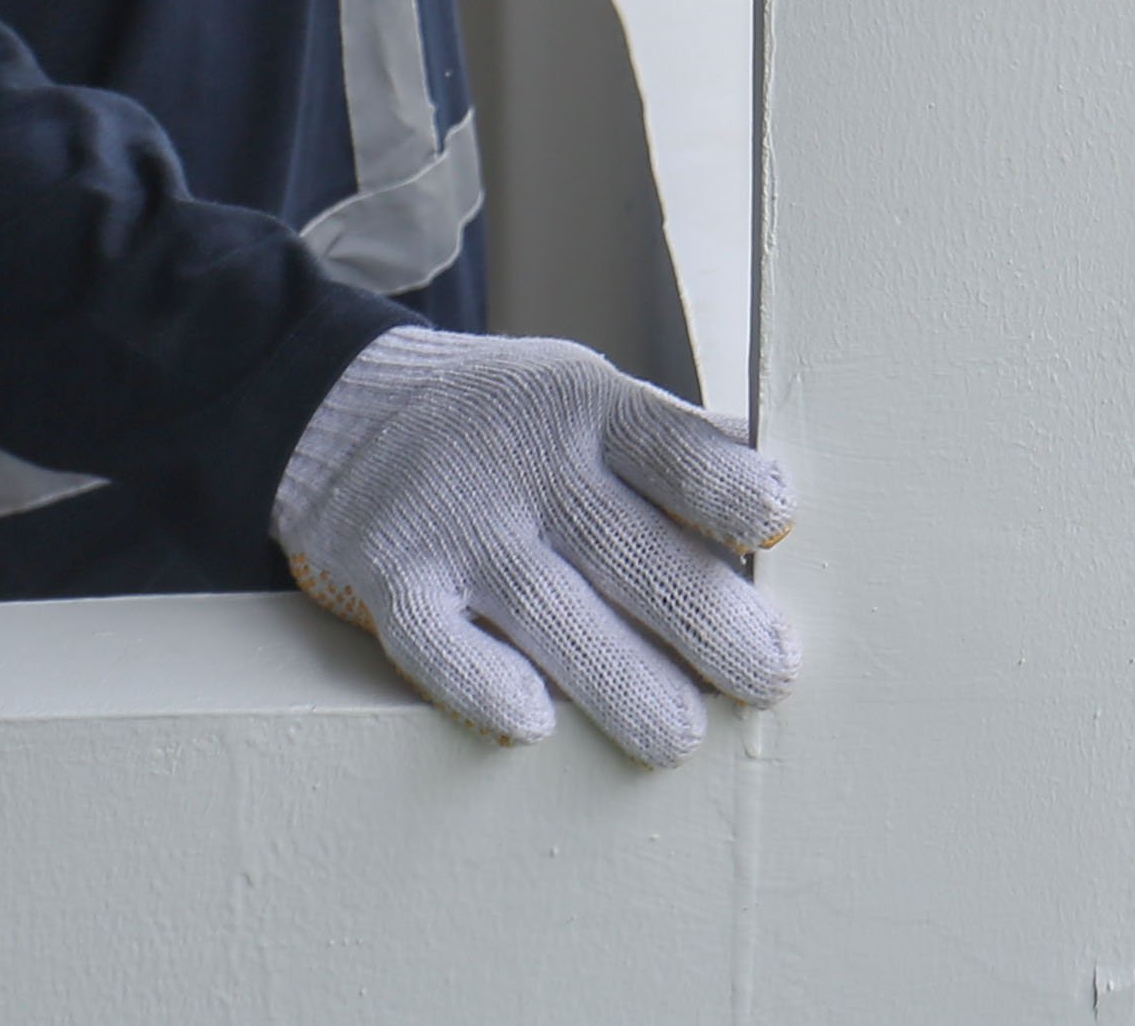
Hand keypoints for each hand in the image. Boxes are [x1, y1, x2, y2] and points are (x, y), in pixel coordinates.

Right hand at [274, 326, 798, 763]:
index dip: (734, 493)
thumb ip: (681, 449)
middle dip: (709, 623)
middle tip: (768, 677)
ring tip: (681, 735)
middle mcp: (527, 464)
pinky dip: (483, 685)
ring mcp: (455, 525)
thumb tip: (787, 507)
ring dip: (624, 682)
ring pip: (551, 613)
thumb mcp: (593, 399)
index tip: (780, 531)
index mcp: (591, 409)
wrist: (346, 412)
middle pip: (631, 550)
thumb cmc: (511, 426)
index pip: (676, 448)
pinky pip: (437, 645)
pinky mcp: (392, 581)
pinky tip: (536, 722)